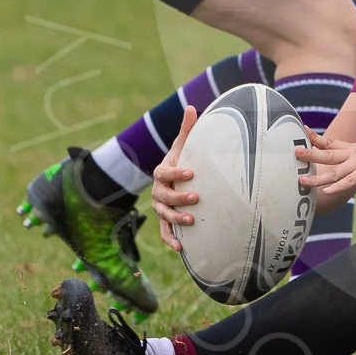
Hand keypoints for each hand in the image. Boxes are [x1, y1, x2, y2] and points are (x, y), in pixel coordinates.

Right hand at [151, 106, 198, 251]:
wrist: (177, 178)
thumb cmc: (183, 159)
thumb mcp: (184, 145)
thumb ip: (187, 129)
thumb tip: (191, 106)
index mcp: (162, 171)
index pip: (165, 172)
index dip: (176, 172)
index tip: (191, 172)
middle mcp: (159, 190)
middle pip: (164, 196)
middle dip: (179, 197)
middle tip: (197, 197)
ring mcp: (161, 206)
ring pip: (164, 215)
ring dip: (176, 219)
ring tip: (191, 221)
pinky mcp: (166, 220)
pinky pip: (164, 231)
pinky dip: (170, 239)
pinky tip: (182, 248)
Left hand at [296, 129, 355, 198]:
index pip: (332, 143)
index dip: (316, 139)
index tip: (303, 132)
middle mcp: (355, 154)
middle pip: (328, 155)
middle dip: (310, 155)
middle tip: (294, 153)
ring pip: (335, 170)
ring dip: (318, 176)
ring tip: (301, 180)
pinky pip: (351, 179)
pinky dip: (339, 186)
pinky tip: (327, 191)